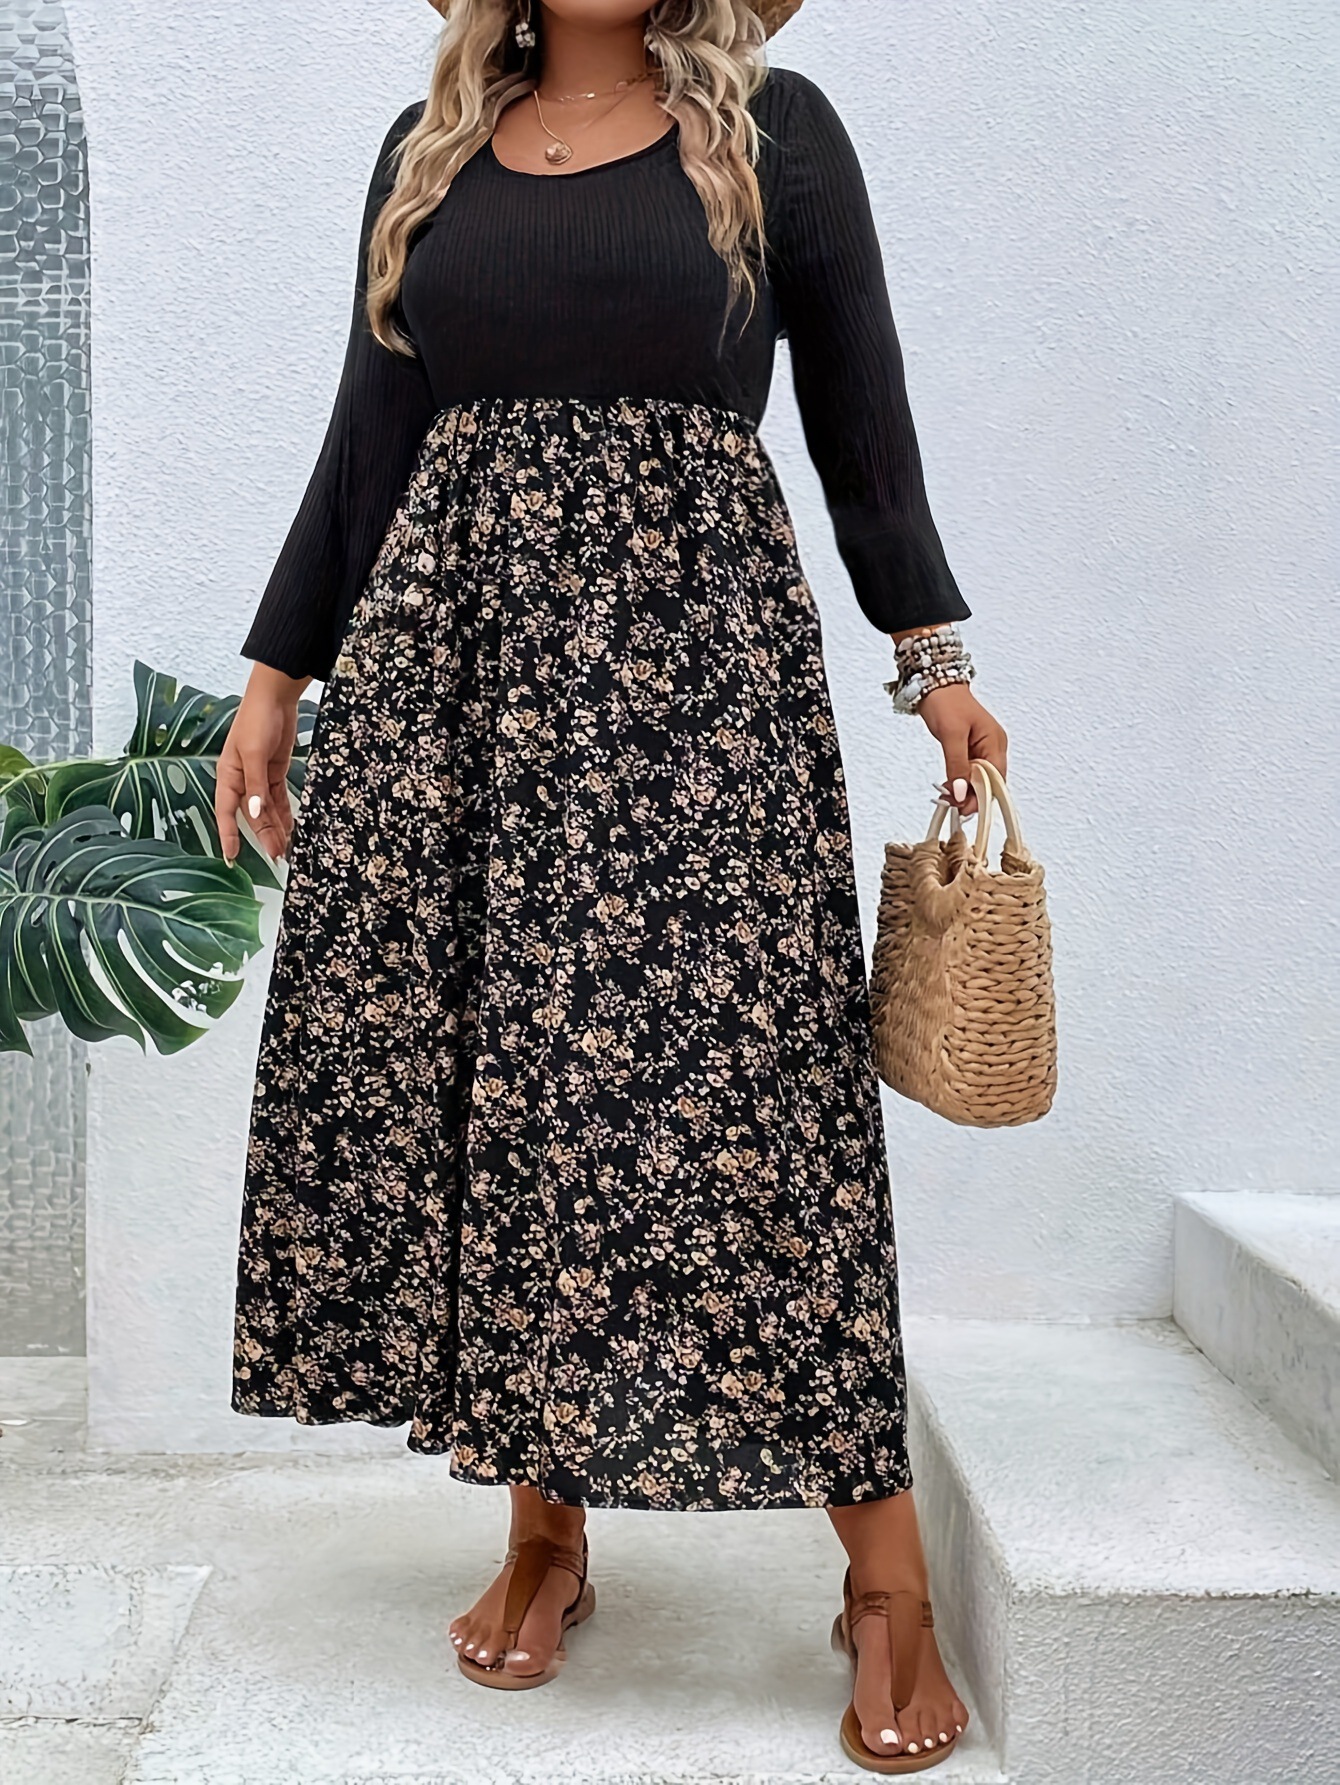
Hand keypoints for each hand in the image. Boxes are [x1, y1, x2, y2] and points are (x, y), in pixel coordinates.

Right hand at [215, 671, 305, 863]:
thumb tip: (253, 813)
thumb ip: (255, 785)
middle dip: (262, 836)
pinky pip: (278, 800)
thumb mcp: (253, 753)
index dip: (228, 834)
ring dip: (275, 829)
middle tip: (276, 856)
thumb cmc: (256, 720)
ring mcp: (260, 777)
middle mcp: (242, 780)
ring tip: (285, 850)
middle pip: (251, 815)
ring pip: (266, 810)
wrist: (275, 698)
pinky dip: (284, 814)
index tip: (231, 856)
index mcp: (228, 775)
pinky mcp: (275, 773)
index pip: (226, 812)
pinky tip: (291, 829)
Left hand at [916, 682, 1007, 818]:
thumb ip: (957, 766)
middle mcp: (993, 746)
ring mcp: (983, 747)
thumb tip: (962, 792)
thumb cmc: (946, 701)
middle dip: (973, 796)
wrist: (933, 683)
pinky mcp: (971, 748)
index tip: (965, 809)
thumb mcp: (951, 735)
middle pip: (989, 782)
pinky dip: (961, 781)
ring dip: (965, 790)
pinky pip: (970, 771)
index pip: (996, 779)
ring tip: (949, 799)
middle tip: (954, 807)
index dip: (982, 796)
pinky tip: (951, 788)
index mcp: (995, 742)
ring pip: (979, 778)